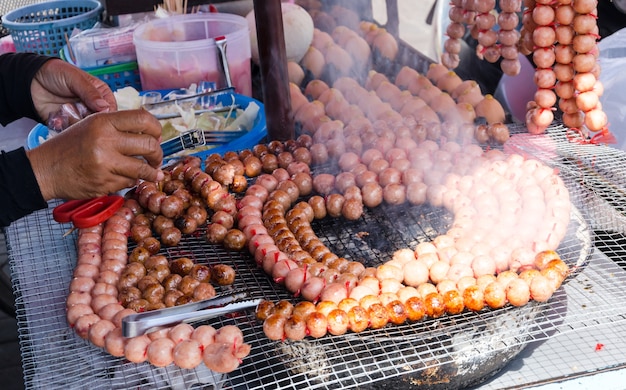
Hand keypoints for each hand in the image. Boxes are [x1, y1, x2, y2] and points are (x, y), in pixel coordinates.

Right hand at [27, 109, 163, 200]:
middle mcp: (105, 140)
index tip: (157, 137)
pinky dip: (131, 181)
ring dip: (151, 172)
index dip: (156, 129)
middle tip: (156, 158)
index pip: (143, 119)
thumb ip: (118, 126)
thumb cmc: (70, 146)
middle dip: (158, 154)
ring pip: (143, 168)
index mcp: (103, 122)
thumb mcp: (91, 125)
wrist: (45, 169)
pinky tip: (125, 177)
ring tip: (150, 172)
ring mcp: (105, 163)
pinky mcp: (104, 183)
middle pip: (150, 145)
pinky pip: (129, 182)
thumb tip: (152, 134)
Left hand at [30, 58, 116, 121]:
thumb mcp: (75, 78)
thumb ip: (90, 92)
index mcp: (100, 95)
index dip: (107, 115)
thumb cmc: (56, 73)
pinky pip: (70, 132)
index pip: (111, 109)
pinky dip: (63, 126)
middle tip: (78, 111)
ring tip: (65, 109)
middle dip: (89, 120)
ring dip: (75, 122)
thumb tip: (105, 107)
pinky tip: (57, 116)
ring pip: (86, 129)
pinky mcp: (68, 125)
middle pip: (100, 123)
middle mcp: (92, 108)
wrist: (31, 80)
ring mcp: (80, 117)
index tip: (97, 114)